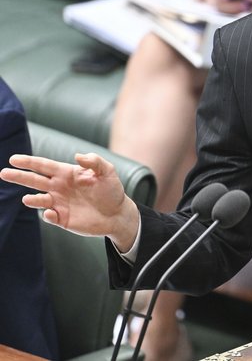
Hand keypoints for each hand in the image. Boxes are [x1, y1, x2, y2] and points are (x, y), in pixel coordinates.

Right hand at [0, 153, 139, 250]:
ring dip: (32, 199)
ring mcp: (59, 203)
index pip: (44, 166)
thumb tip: (77, 156)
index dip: (29, 162)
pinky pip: (49, 216)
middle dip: (19, 176)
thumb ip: (94, 161)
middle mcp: (59, 188)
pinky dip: (47, 215)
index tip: (13, 159)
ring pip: (38, 200)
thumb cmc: (111, 190)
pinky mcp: (62, 219)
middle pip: (34, 180)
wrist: (117, 214)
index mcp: (66, 174)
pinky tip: (50, 213)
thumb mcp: (107, 172)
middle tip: (3, 173)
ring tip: (28, 199)